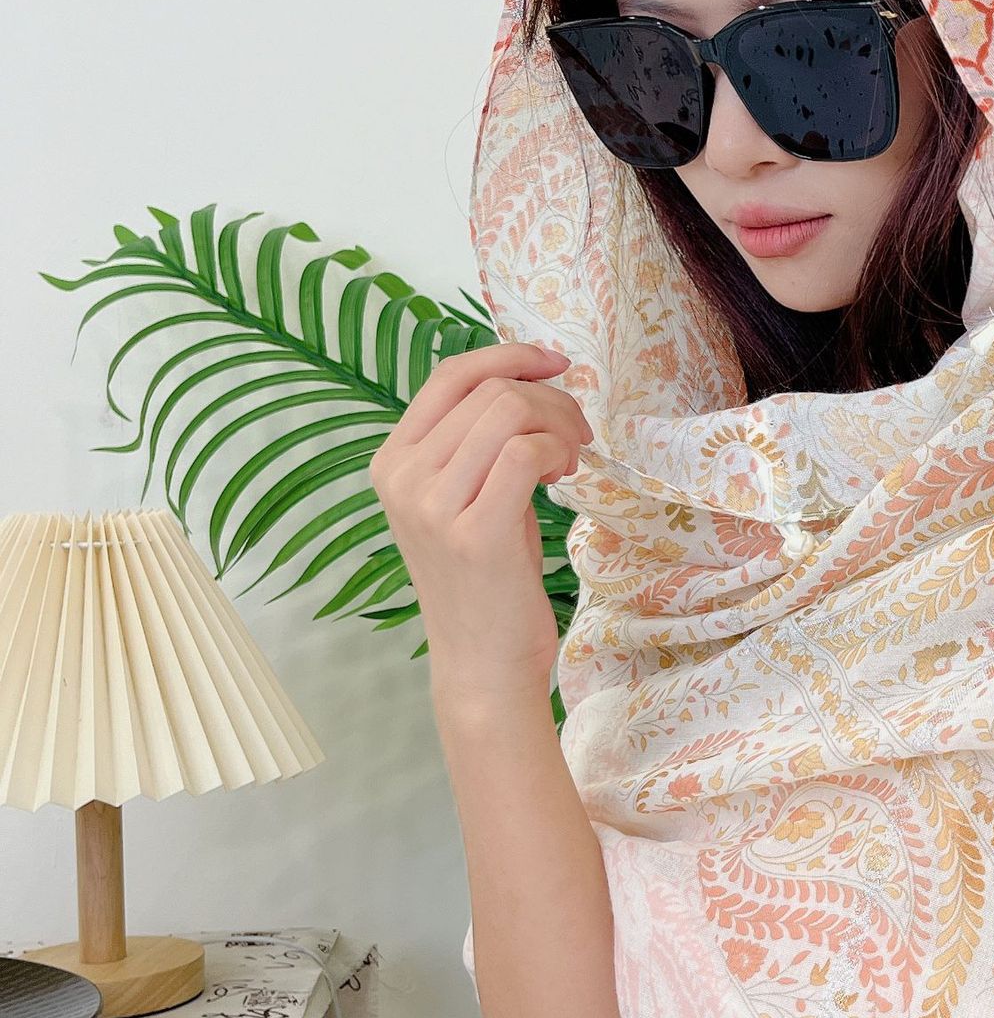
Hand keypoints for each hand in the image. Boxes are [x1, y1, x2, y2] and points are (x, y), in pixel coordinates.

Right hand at [369, 341, 591, 706]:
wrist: (482, 662)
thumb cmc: (487, 578)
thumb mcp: (468, 498)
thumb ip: (477, 443)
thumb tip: (524, 381)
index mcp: (392, 461)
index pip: (450, 375)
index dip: (510, 355)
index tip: (557, 364)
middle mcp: (401, 478)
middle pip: (489, 391)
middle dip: (550, 400)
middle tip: (577, 437)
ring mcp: (432, 505)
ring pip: (508, 412)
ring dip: (558, 424)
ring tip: (570, 460)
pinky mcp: (473, 532)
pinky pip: (523, 452)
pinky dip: (556, 451)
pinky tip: (564, 477)